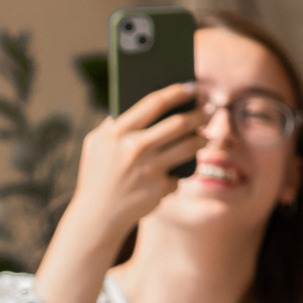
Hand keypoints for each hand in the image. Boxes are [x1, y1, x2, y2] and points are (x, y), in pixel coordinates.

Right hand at [54, 82, 204, 244]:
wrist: (97, 216)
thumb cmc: (97, 175)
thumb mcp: (95, 144)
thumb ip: (114, 123)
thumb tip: (145, 104)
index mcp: (117, 132)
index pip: (154, 103)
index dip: (177, 92)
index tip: (192, 87)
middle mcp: (135, 148)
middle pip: (179, 123)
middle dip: (199, 114)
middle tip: (208, 110)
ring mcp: (149, 169)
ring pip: (189, 146)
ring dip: (202, 139)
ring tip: (205, 136)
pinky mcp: (160, 188)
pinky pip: (180, 173)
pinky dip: (182, 171)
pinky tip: (181, 169)